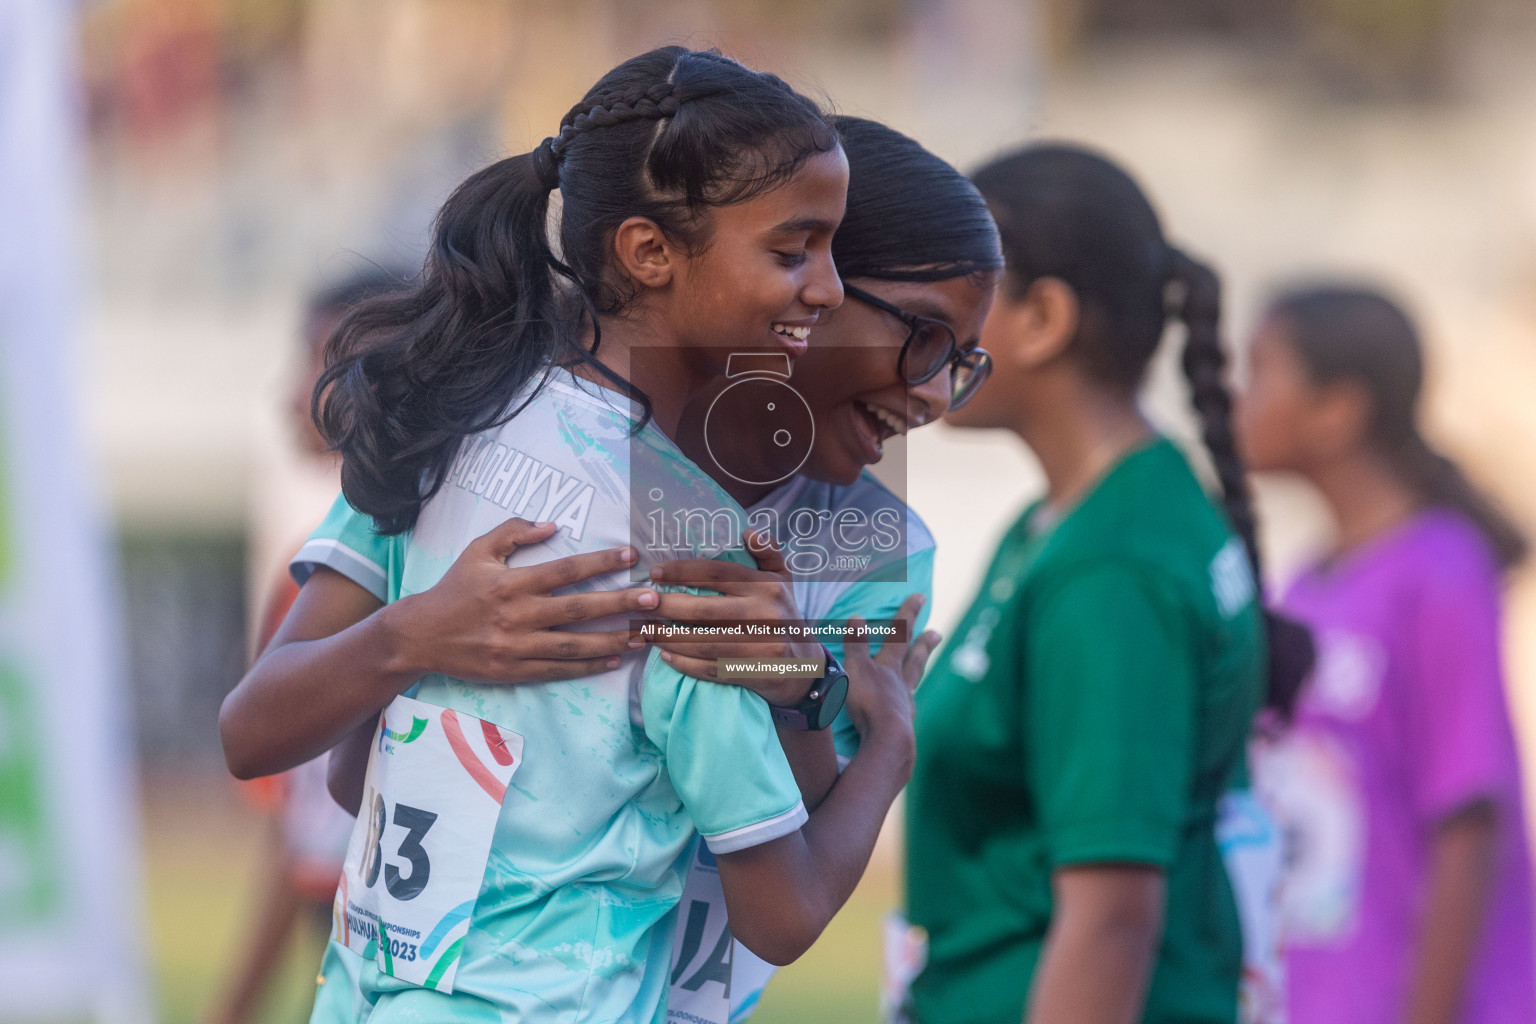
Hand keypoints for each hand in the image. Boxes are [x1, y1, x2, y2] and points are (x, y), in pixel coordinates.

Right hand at [383, 517, 657, 683]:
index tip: (631, 557)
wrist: (419, 635)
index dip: (600, 563)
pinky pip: (558, 670)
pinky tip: (614, 661)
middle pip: (578, 610)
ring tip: (644, 635)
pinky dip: (588, 667)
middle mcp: (517, 615)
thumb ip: (514, 533)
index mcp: (511, 583)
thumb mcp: (478, 551)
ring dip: (613, 641)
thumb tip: (552, 525)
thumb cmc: (453, 589)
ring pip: (574, 645)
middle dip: (619, 604)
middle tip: (654, 599)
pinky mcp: (514, 671)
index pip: (565, 570)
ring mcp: (516, 647)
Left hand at [649, 530, 820, 704]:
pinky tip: (666, 656)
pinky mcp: (754, 672)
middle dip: (665, 607)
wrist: (806, 666)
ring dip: (668, 638)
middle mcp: (764, 613)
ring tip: (646, 631)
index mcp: (766, 586)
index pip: (716, 573)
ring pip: (702, 642)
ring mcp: (760, 645)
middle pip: (702, 609)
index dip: (682, 572)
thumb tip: (747, 531)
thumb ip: (767, 552)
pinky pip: (710, 668)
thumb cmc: (784, 615)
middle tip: (642, 604)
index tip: (654, 574)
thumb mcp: (783, 580)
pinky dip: (684, 663)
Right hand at [842, 593, 939, 764]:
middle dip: (923, 644)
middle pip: (914, 659)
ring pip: (912, 684)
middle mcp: (901, 685)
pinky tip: (906, 706)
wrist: (887, 742)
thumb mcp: (856, 669)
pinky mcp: (901, 727)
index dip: (907, 614)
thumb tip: (858, 617)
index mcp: (890, 668)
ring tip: (922, 666)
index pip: (899, 635)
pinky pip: (905, 708)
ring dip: (917, 672)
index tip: (920, 596)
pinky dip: (905, 702)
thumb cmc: (869, 703)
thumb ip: (856, 645)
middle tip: (937, 632)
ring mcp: (904, 706)